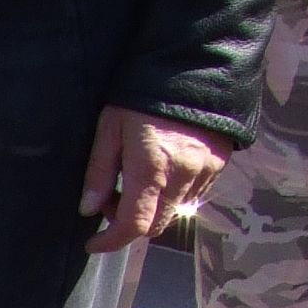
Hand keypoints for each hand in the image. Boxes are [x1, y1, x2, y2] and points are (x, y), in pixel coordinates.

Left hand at [80, 107, 229, 251]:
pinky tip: (159, 175)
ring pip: (175, 212)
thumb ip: (99, 171)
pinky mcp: (220, 162)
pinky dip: (172, 197)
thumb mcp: (110, 128)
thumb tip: (88, 209)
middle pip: (156, 226)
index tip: (93, 244)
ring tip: (133, 184)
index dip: (111, 242)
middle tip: (110, 203)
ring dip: (151, 211)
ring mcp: (206, 171)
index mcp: (152, 170)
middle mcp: (183, 177)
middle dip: (129, 225)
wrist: (196, 64)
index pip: (134, 226)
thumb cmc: (144, 94)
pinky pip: (193, 195)